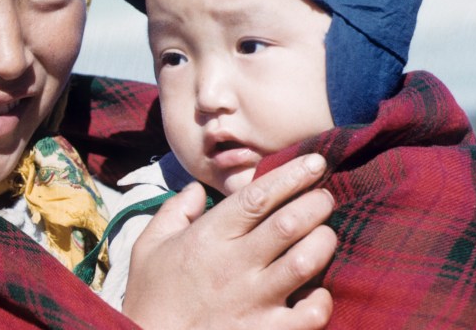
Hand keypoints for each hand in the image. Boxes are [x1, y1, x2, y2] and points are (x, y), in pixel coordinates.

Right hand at [122, 154, 335, 329]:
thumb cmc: (151, 297)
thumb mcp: (149, 245)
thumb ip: (174, 211)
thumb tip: (196, 188)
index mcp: (209, 237)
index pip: (257, 197)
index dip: (290, 175)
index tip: (314, 162)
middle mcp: (235, 264)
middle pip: (289, 223)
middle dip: (316, 203)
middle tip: (325, 196)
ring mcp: (254, 300)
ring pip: (305, 262)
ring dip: (324, 242)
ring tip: (326, 234)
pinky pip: (310, 314)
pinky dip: (322, 299)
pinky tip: (319, 291)